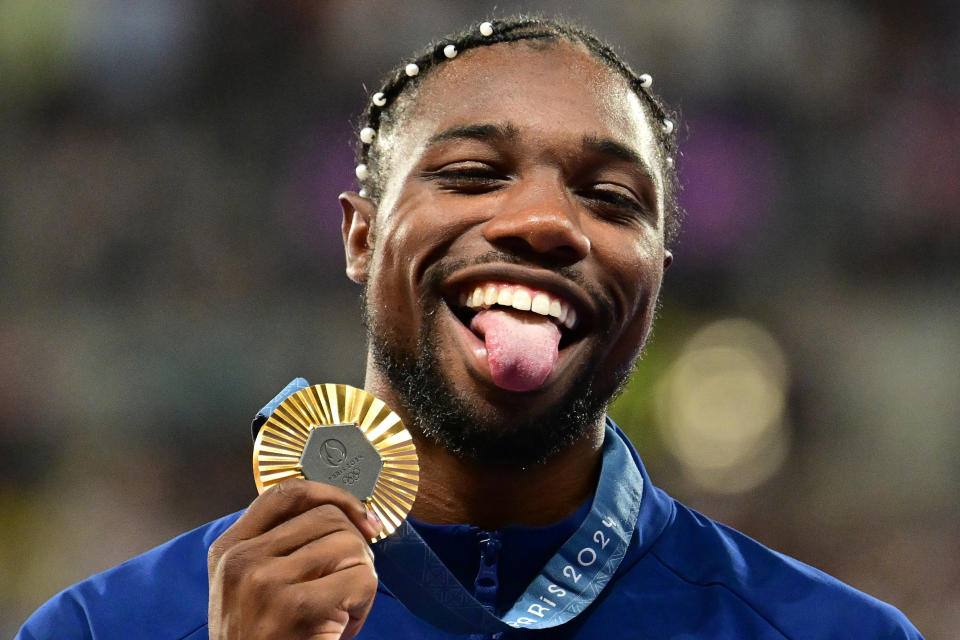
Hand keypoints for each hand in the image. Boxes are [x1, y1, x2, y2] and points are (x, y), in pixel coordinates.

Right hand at [207, 478, 383, 638]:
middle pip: (327, 517)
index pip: (287, 493)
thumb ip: (280, 547)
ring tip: (344, 608)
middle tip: (351, 580)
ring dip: (361, 577)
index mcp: (229, 549)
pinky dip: (366, 603)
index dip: (332, 494)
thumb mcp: (252, 587)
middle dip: (354, 545)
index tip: (360, 515)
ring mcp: (265, 582)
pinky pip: (361, 579)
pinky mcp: (296, 607)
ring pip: (349, 545)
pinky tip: (346, 625)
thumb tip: (346, 513)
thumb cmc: (263, 639)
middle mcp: (242, 560)